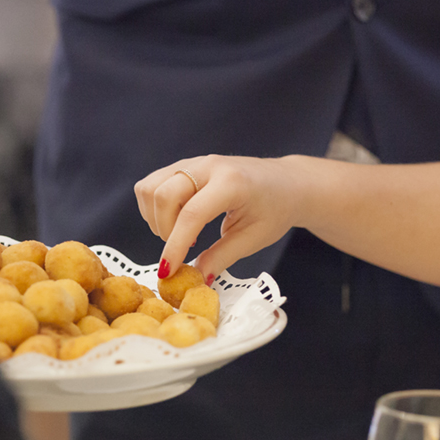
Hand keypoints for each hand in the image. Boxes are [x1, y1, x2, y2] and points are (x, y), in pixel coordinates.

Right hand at [134, 155, 305, 281]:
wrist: (289, 183)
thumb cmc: (277, 208)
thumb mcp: (253, 239)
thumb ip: (221, 257)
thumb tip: (196, 277)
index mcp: (231, 183)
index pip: (191, 214)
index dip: (174, 246)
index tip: (168, 271)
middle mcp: (209, 166)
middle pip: (162, 195)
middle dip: (163, 230)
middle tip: (182, 249)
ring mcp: (195, 162)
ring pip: (151, 187)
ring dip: (155, 217)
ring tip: (179, 233)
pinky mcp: (186, 165)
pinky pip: (154, 183)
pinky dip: (155, 206)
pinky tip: (177, 220)